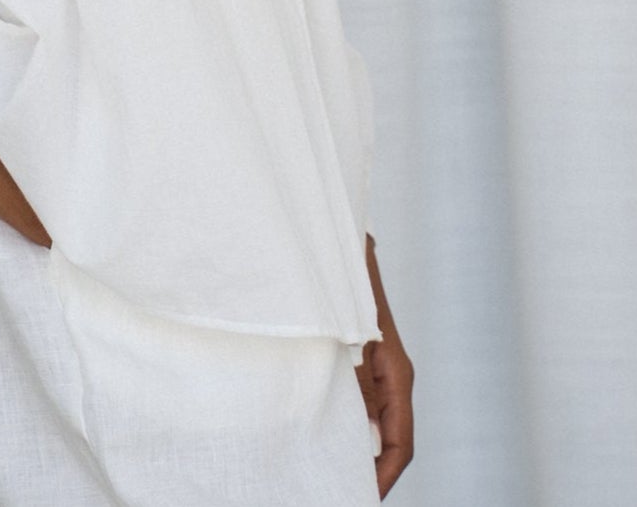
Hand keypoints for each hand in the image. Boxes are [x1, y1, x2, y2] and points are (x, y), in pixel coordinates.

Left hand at [354, 234, 413, 496]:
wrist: (343, 246)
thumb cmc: (347, 290)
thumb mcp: (354, 342)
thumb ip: (362, 388)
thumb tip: (371, 441)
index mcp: (398, 377)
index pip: (401, 444)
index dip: (385, 476)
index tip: (364, 497)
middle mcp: (393, 376)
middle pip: (390, 439)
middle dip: (372, 470)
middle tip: (341, 489)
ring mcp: (378, 367)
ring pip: (375, 420)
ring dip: (358, 447)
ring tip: (330, 471)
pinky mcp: (362, 357)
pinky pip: (360, 400)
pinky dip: (348, 422)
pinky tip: (326, 430)